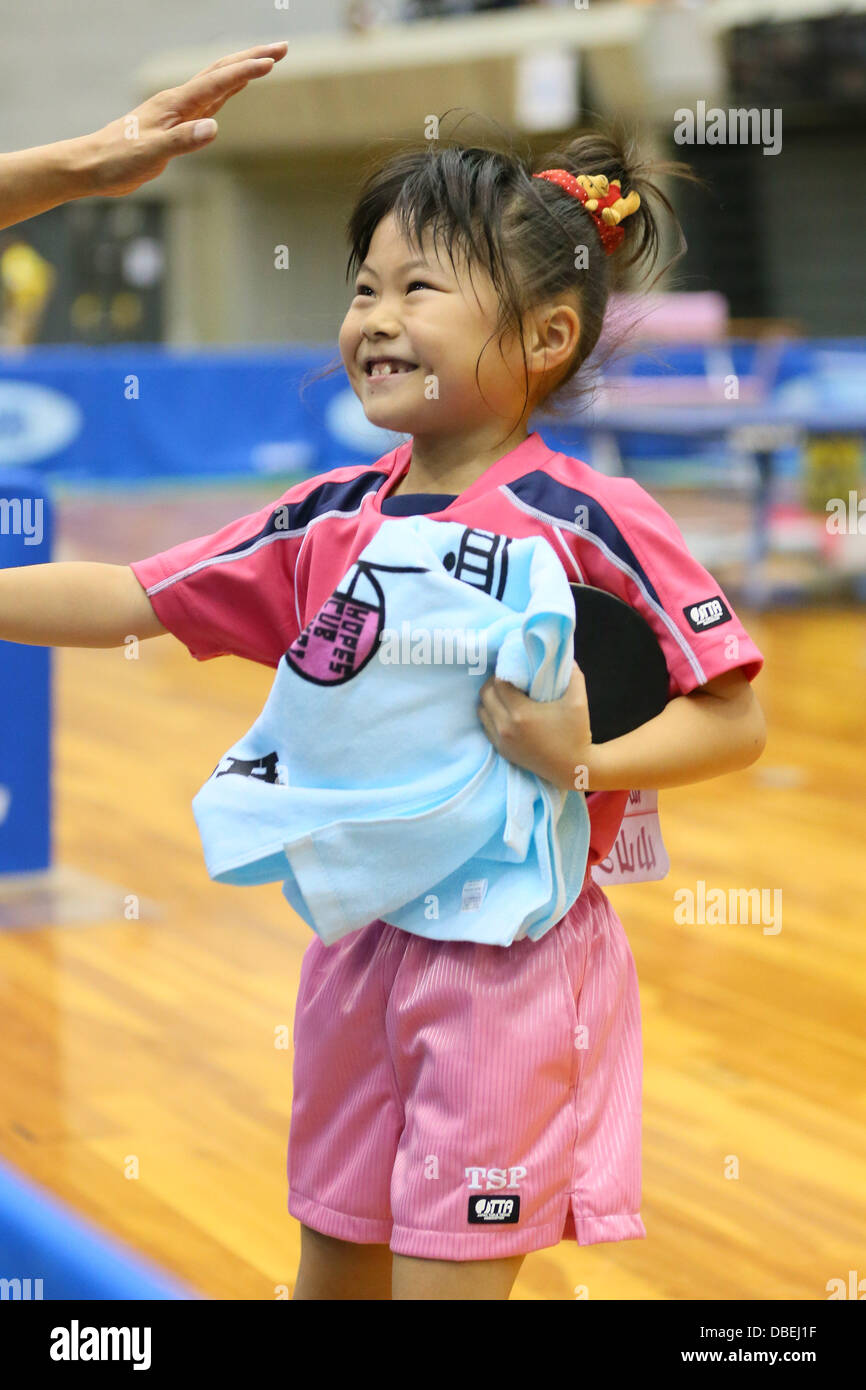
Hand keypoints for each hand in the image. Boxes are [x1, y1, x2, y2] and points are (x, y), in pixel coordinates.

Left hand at [83, 41, 287, 196]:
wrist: (95, 164)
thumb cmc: (119, 159)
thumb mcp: (152, 153)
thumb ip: (183, 141)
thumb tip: (214, 128)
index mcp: (176, 104)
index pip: (217, 82)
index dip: (246, 71)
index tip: (271, 62)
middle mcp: (180, 100)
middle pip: (222, 71)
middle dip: (253, 58)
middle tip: (283, 48)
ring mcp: (179, 110)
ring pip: (218, 82)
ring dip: (243, 69)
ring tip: (268, 60)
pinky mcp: (178, 124)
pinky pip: (210, 100)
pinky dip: (228, 89)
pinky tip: (236, 87)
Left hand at [477, 661, 592, 790]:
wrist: (574, 768)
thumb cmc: (577, 733)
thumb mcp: (579, 700)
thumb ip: (573, 674)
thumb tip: (565, 657)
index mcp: (520, 713)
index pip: (499, 682)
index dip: (504, 671)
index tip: (515, 667)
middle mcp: (505, 727)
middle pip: (485, 695)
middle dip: (494, 683)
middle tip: (509, 678)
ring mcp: (501, 741)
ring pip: (482, 710)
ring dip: (490, 699)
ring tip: (506, 694)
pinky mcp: (502, 750)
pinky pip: (486, 726)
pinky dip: (491, 715)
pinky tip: (506, 711)